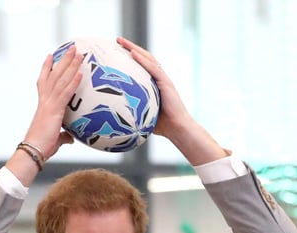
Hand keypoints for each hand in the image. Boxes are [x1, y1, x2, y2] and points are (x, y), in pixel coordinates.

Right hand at [19, 47, 83, 163]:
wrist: (34, 151)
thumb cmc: (42, 147)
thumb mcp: (54, 138)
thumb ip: (63, 135)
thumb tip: (70, 138)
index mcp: (43, 105)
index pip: (44, 82)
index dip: (47, 68)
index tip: (50, 56)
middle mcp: (45, 100)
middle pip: (54, 75)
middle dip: (63, 60)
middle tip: (72, 47)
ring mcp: (49, 104)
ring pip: (61, 80)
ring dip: (71, 65)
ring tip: (78, 53)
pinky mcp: (55, 110)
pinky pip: (66, 93)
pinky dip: (73, 82)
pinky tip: (80, 72)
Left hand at [116, 37, 226, 164]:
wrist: (178, 129)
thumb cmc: (163, 126)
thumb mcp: (144, 116)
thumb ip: (134, 112)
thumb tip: (118, 117)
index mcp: (154, 84)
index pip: (141, 66)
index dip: (130, 57)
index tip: (117, 51)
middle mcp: (159, 78)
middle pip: (144, 58)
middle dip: (130, 47)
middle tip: (117, 40)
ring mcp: (163, 79)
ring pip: (147, 59)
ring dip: (134, 48)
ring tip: (121, 41)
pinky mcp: (166, 82)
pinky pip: (152, 68)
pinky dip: (142, 60)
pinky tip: (132, 53)